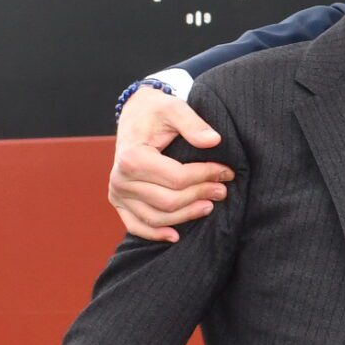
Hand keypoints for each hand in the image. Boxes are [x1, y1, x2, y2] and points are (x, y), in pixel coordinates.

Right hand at [112, 87, 231, 241]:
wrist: (135, 115)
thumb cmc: (156, 111)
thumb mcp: (174, 108)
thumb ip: (193, 123)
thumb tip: (214, 141)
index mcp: (132, 157)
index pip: (177, 178)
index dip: (205, 176)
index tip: (226, 172)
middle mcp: (120, 178)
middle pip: (169, 200)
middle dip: (200, 196)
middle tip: (223, 190)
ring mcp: (117, 193)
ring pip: (156, 217)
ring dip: (186, 216)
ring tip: (209, 206)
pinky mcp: (118, 201)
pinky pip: (135, 225)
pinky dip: (155, 234)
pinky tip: (176, 235)